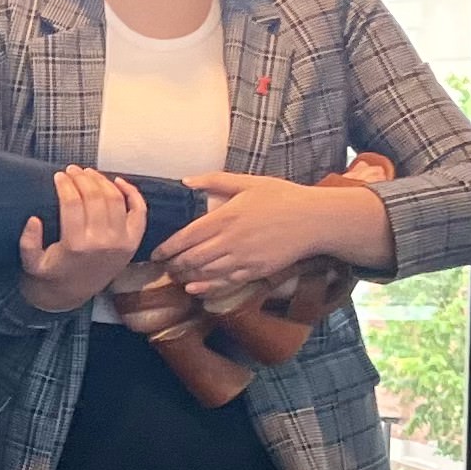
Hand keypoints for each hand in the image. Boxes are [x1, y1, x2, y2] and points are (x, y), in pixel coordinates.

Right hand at [18, 165, 148, 313]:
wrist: (72, 295)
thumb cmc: (50, 274)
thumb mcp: (31, 264)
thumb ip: (28, 243)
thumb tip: (33, 219)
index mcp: (76, 246)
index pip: (73, 203)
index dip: (65, 184)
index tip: (58, 175)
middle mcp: (102, 243)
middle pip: (95, 196)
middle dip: (82, 178)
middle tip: (72, 170)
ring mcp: (121, 242)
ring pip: (115, 199)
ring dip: (102, 181)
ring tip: (88, 173)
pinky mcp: (132, 243)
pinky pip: (139, 212)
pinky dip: (132, 193)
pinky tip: (118, 181)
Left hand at [163, 169, 393, 302]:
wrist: (314, 220)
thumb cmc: (282, 197)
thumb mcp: (248, 182)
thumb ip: (215, 181)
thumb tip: (186, 180)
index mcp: (225, 216)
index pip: (187, 236)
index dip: (168, 248)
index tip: (156, 253)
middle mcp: (230, 240)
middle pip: (192, 258)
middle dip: (174, 265)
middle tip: (163, 267)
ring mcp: (243, 258)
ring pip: (206, 273)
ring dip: (186, 276)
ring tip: (175, 277)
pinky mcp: (255, 271)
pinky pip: (225, 283)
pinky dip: (206, 287)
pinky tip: (194, 289)